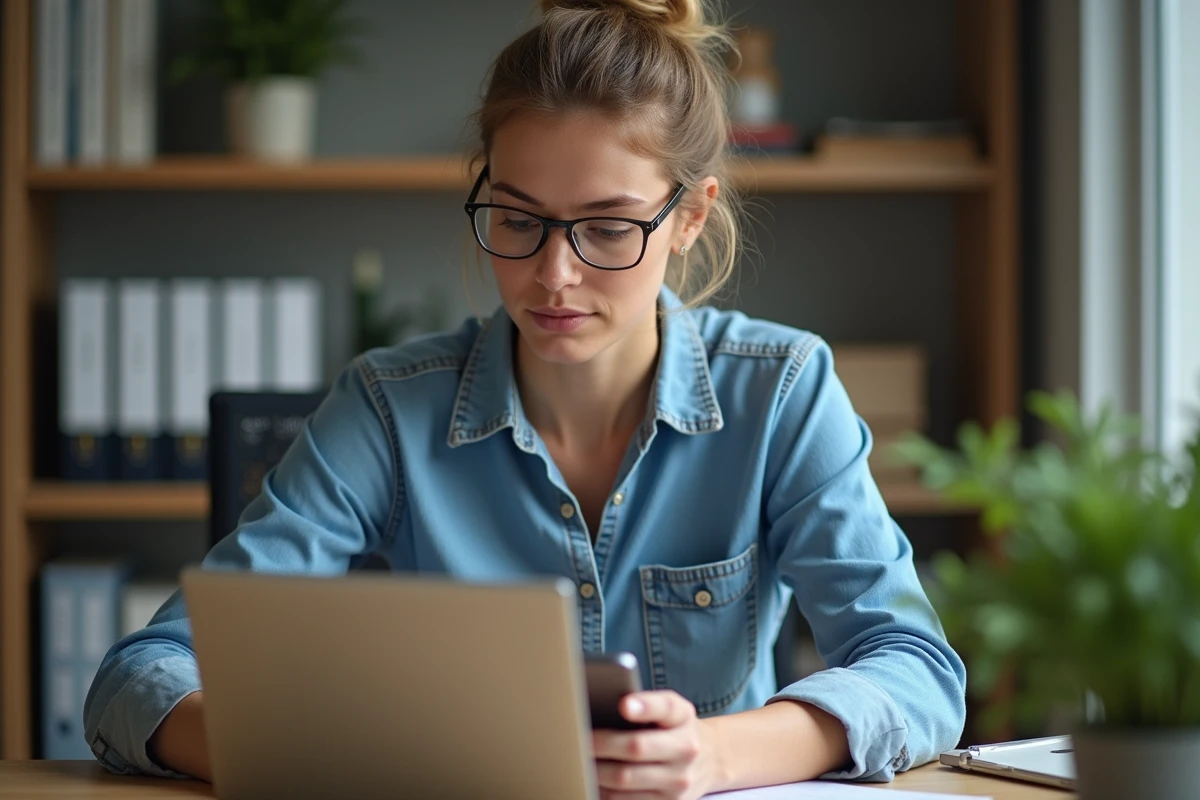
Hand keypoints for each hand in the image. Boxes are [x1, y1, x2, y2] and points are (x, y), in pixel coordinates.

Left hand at [591, 690, 724, 799]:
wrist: (709, 760)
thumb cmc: (675, 728)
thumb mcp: (671, 709)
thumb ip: (644, 705)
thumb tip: (600, 708)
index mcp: (683, 717)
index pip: (666, 707)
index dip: (644, 706)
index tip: (623, 704)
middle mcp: (686, 749)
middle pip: (636, 747)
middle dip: (601, 744)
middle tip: (578, 739)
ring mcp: (679, 781)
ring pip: (626, 779)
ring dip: (596, 770)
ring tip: (579, 759)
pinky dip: (605, 790)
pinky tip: (593, 778)